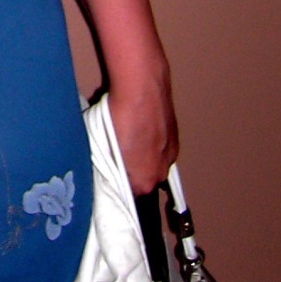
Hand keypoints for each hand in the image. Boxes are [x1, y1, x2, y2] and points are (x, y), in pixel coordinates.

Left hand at [109, 67, 178, 193]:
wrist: (142, 88)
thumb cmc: (118, 117)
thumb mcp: (104, 146)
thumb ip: (111, 166)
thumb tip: (110, 171)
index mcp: (143, 181)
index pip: (130, 194)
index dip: (120, 183)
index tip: (111, 173)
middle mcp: (161, 174)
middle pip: (145, 180)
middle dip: (133, 171)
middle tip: (119, 153)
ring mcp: (171, 156)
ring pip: (155, 164)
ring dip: (145, 156)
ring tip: (130, 138)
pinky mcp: (176, 139)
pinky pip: (162, 149)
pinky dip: (154, 144)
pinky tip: (143, 128)